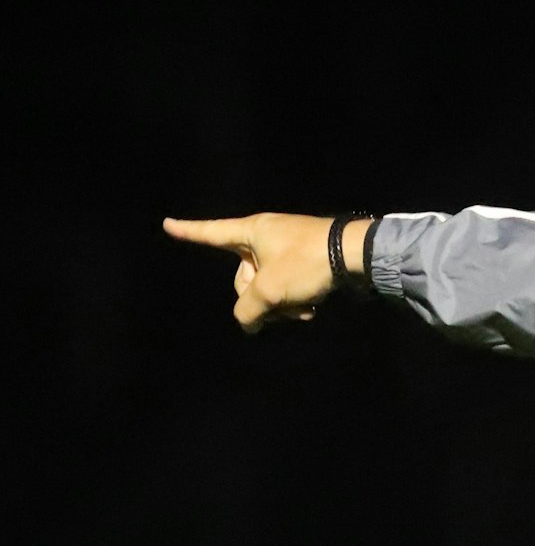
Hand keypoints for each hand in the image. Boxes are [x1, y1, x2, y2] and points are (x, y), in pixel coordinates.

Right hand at [164, 212, 334, 332]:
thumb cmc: (307, 263)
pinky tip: (312, 308)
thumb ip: (248, 309)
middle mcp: (267, 235)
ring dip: (281, 303)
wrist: (357, 255)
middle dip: (259, 297)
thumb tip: (248, 322)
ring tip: (302, 309)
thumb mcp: (270, 290)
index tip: (167, 223)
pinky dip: (296, 299)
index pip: (211, 233)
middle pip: (244, 275)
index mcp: (252, 231)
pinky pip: (289, 284)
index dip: (188, 231)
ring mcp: (288, 247)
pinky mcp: (307, 259)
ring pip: (269, 285)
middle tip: (279, 305)